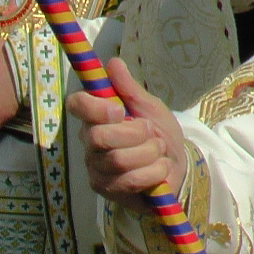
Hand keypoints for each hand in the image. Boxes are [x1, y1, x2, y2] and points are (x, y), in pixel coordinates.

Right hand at [68, 58, 184, 213]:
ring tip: (159, 151)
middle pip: (98, 137)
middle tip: (151, 133)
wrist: (177, 166)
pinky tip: (160, 169)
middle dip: (135, 134)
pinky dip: (153, 172)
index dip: (94, 107)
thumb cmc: (159, 134)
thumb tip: (113, 62)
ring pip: (117, 160)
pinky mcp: (107, 191)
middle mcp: (90, 143)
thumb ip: (130, 88)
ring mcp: (96, 169)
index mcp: (96, 117)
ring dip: (149, 153)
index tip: (118, 110)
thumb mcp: (150, 107)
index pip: (76, 105)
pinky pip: (129, 181)